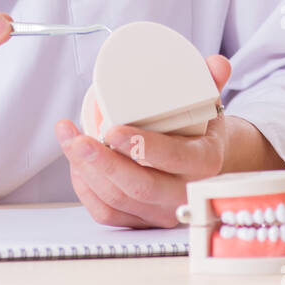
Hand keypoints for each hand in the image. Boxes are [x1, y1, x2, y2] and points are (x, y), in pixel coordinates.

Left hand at [55, 54, 232, 227]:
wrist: (204, 165)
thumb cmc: (200, 132)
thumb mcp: (210, 105)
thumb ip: (210, 81)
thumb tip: (215, 63)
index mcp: (205, 162)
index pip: (174, 159)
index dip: (142, 147)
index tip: (112, 131)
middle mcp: (184, 193)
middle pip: (140, 186)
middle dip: (103, 163)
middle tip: (79, 139)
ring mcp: (162, 213)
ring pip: (117, 201)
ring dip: (86, 171)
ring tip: (69, 139)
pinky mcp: (141, 221)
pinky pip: (107, 214)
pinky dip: (86, 189)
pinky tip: (75, 164)